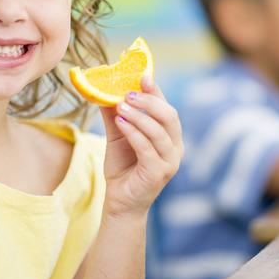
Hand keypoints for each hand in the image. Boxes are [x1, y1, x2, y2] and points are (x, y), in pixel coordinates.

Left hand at [99, 76, 182, 218]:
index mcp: (170, 136)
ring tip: (120, 106)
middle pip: (170, 116)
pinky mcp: (158, 173)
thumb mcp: (117, 136)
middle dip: (150, 101)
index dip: (156, 91)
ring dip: (139, 116)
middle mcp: (175, 147)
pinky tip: (120, 123)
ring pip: (159, 131)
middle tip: (128, 93)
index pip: (166, 107)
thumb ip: (114, 115)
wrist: (120, 203)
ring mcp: (170, 161)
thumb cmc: (123, 168)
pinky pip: (147, 148)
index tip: (142, 75)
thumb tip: (102, 89)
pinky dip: (134, 133)